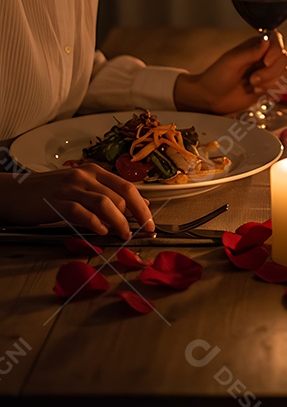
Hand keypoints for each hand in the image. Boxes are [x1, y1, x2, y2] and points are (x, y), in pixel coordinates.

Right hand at [1, 163, 153, 237]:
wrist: (15, 193)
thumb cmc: (49, 193)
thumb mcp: (80, 189)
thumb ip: (105, 195)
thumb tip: (134, 208)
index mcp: (94, 171)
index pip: (127, 186)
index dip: (142, 205)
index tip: (151, 221)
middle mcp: (84, 176)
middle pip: (120, 194)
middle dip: (135, 216)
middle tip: (142, 231)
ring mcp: (70, 187)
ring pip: (105, 203)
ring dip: (119, 221)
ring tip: (124, 234)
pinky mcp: (56, 201)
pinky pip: (81, 212)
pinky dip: (95, 224)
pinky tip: (100, 232)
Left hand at [173, 31, 286, 114]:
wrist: (211, 97)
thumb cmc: (217, 76)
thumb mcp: (232, 61)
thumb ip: (251, 51)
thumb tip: (267, 39)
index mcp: (256, 45)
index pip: (277, 40)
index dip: (276, 51)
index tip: (265, 62)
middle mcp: (265, 56)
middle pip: (284, 59)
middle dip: (270, 72)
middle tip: (252, 80)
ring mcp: (268, 72)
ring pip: (286, 74)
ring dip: (271, 83)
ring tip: (253, 86)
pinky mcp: (269, 86)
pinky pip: (283, 87)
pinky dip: (272, 91)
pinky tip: (257, 92)